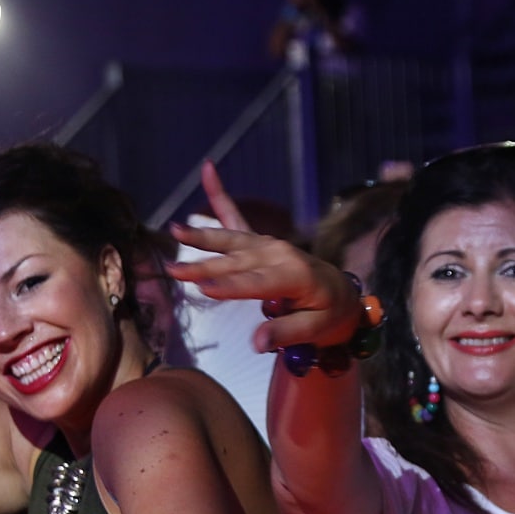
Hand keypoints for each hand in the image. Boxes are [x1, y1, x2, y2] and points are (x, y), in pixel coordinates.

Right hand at [166, 163, 361, 350]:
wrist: (340, 293)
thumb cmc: (328, 314)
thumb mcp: (315, 330)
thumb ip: (285, 334)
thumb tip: (257, 344)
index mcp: (295, 275)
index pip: (256, 283)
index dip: (230, 286)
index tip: (203, 288)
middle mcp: (279, 254)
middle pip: (236, 262)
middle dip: (204, 267)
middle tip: (174, 271)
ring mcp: (268, 244)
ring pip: (230, 240)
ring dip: (201, 236)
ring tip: (175, 230)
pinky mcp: (260, 241)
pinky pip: (236, 216)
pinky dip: (221, 195)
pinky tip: (208, 169)